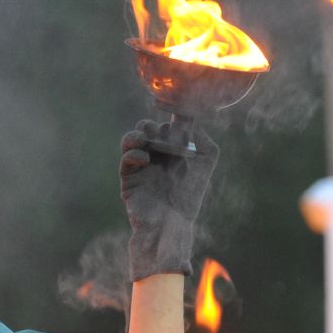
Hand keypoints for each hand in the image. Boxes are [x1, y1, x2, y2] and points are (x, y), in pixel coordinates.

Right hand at [120, 119, 218, 280]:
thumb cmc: (189, 198)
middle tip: (162, 133)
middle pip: (149, 127)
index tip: (175, 107)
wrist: (172, 226)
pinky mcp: (129, 179)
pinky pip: (126, 158)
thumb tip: (192, 124)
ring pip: (132, 138)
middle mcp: (157, 155)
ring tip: (145, 136)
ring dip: (138, 133)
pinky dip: (133, 153)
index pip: (170, 124)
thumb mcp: (205, 166)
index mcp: (175, 151)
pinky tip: (144, 159)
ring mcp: (142, 166)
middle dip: (154, 126)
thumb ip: (205, 143)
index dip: (172, 113)